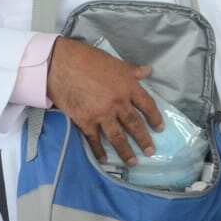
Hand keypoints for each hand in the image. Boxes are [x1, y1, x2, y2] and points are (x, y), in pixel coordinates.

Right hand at [47, 37, 163, 165]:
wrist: (61, 64)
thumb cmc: (88, 59)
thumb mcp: (115, 62)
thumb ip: (132, 71)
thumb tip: (148, 71)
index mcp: (128, 86)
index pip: (147, 105)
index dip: (155, 118)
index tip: (160, 128)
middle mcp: (118, 102)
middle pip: (135, 124)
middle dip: (144, 140)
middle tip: (150, 152)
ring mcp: (102, 114)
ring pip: (117, 136)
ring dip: (126, 151)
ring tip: (133, 162)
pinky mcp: (85, 121)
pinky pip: (95, 139)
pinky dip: (99, 151)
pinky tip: (104, 159)